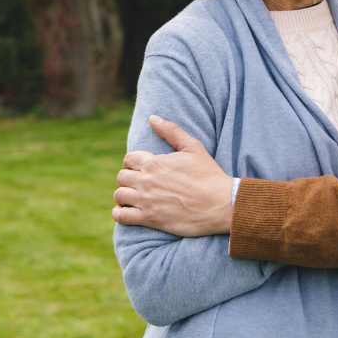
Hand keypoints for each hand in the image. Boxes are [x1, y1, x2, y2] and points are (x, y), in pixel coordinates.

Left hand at [111, 115, 232, 236]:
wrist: (219, 203)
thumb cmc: (208, 174)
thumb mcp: (193, 147)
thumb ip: (171, 131)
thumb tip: (152, 118)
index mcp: (154, 162)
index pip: (129, 159)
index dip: (133, 162)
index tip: (141, 167)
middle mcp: (146, 181)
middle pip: (121, 177)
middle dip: (128, 178)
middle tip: (139, 182)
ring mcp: (146, 201)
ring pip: (119, 195)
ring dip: (124, 195)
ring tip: (133, 196)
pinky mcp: (149, 219)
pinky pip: (120, 216)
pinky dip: (120, 213)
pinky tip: (128, 210)